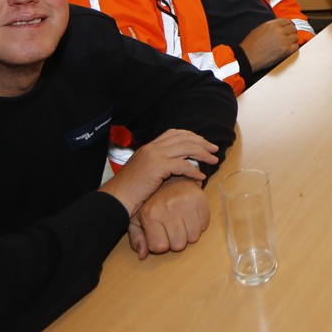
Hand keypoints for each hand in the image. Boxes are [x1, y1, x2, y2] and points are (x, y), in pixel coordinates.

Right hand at [99, 128, 218, 215]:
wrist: (117, 197)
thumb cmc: (130, 190)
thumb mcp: (144, 172)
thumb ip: (157, 165)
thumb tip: (174, 167)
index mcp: (149, 146)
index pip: (174, 133)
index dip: (191, 136)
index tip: (203, 143)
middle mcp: (153, 147)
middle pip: (184, 138)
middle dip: (202, 142)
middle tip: (214, 149)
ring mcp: (155, 155)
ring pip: (186, 148)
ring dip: (203, 154)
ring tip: (213, 160)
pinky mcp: (158, 166)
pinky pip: (183, 165)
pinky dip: (194, 170)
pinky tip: (201, 176)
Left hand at [127, 177, 210, 259]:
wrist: (167, 177)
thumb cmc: (151, 202)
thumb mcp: (136, 218)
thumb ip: (136, 238)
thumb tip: (142, 255)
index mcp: (151, 214)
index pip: (160, 247)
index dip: (161, 245)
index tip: (160, 235)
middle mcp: (168, 208)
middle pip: (179, 245)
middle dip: (176, 241)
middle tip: (172, 228)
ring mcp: (186, 202)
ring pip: (193, 237)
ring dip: (188, 234)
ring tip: (182, 222)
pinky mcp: (200, 198)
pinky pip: (204, 225)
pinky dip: (199, 224)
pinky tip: (190, 216)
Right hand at [240, 18, 299, 70]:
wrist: (248, 57)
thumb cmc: (251, 45)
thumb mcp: (259, 29)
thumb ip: (271, 26)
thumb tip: (279, 27)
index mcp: (272, 24)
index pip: (287, 21)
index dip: (289, 24)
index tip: (289, 27)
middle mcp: (279, 31)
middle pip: (293, 28)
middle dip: (291, 32)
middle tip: (289, 36)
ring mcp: (283, 41)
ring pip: (295, 37)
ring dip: (293, 40)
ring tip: (288, 43)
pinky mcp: (285, 50)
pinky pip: (296, 47)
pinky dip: (293, 47)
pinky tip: (289, 49)